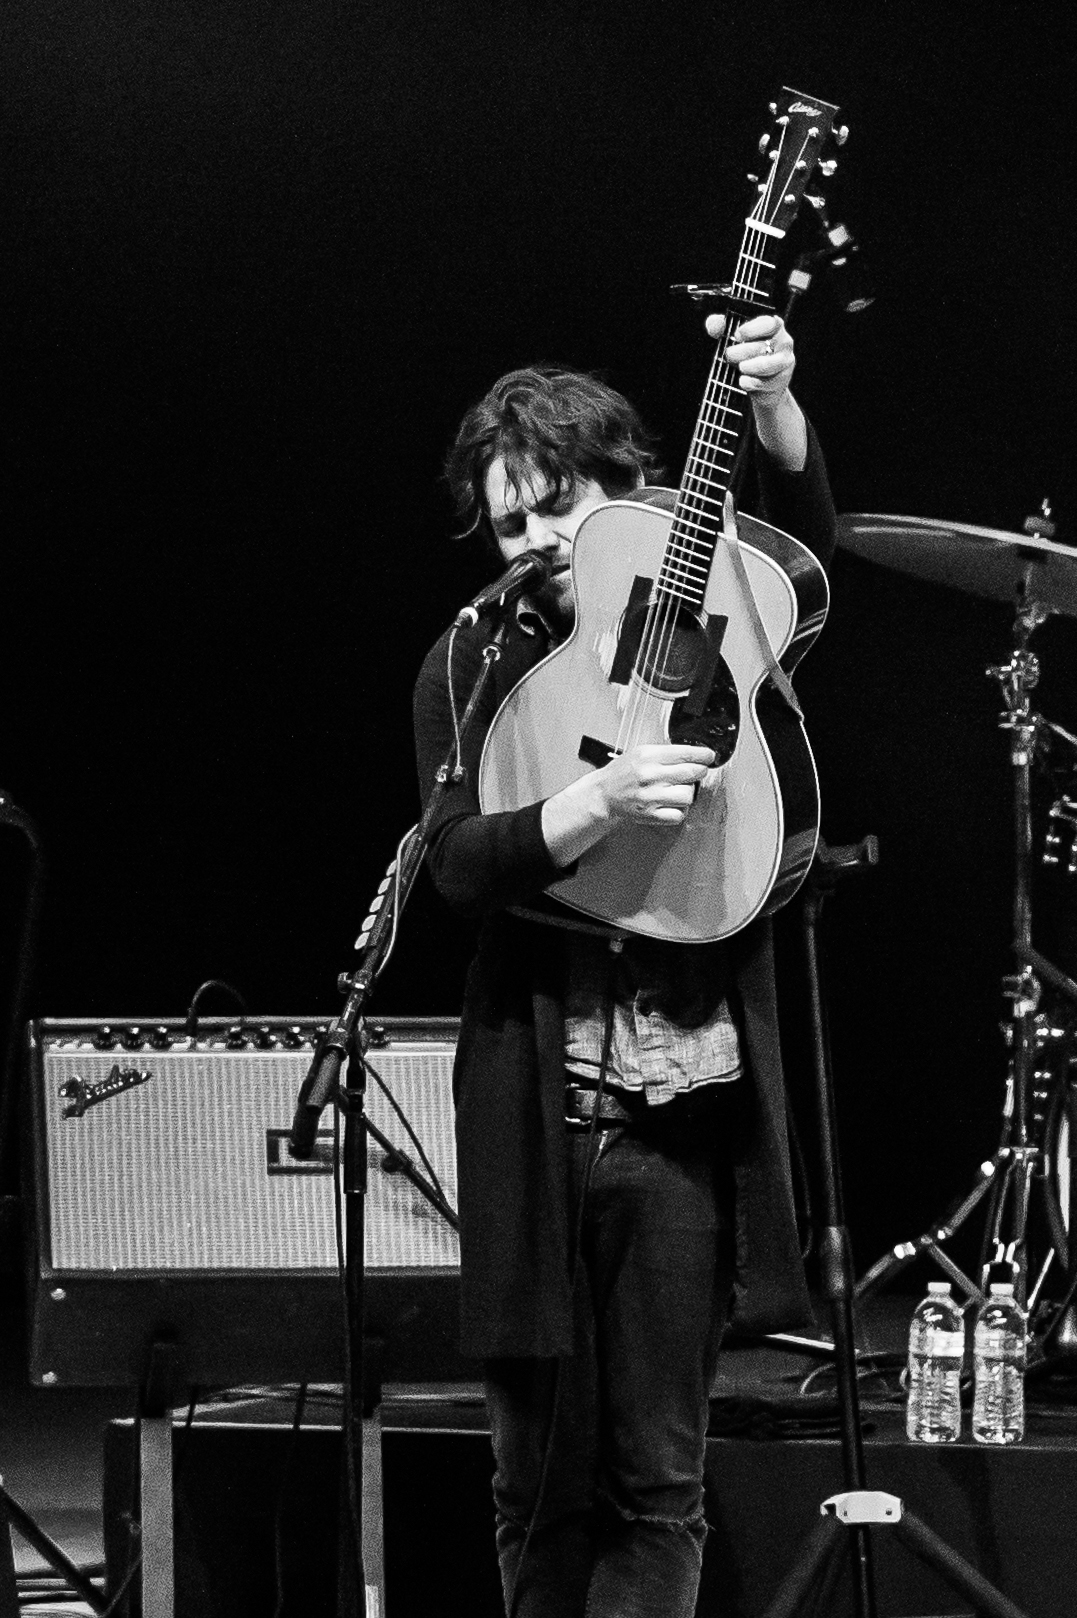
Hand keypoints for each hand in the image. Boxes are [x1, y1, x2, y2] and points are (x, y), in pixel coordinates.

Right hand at [541, 743, 715, 866]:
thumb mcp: (641, 752)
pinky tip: (672, 803)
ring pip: (688, 795)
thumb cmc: (622, 772)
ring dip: (687, 792)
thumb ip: (665, 752)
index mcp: (648, 756)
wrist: (603, 794)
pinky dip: (680, 810)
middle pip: (692, 773)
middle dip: (699, 771)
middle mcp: (650, 775)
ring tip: (678, 789)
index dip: (703, 755)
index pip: (685, 753)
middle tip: (697, 771)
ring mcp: (650, 796)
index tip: (710, 756)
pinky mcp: (650, 814)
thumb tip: (694, 753)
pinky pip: (679, 814)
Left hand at [704, 311, 795, 400]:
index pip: (769, 323)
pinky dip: (751, 383)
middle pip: (762, 346)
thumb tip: (713, 324)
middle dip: (742, 352)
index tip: (737, 336)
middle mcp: (784, 342)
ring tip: (741, 367)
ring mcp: (785, 361)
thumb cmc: (747, 356)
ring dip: (750, 367)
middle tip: (730, 355)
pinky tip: (743, 381)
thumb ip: (719, 327)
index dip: (752, 329)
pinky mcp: (782, 379)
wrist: (759, 385)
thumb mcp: (733, 340)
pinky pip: (766, 382)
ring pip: (767, 365)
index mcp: (773, 327)